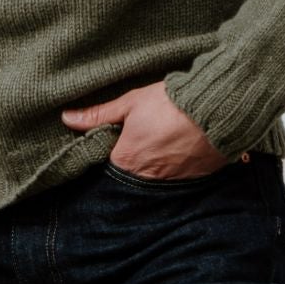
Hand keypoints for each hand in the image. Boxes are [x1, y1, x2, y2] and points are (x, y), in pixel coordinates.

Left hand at [61, 79, 237, 179]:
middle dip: (134, 157)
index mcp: (125, 159)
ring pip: (154, 175)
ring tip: (163, 139)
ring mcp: (171, 181)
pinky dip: (176, 164)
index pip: (108, 162)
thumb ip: (98, 114)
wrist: (217, 109)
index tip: (117, 136)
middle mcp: (146, 177)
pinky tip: (179, 147)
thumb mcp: (131, 102)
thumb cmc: (171, 103)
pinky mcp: (194, 179)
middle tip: (144, 136)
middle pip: (131, 172)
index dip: (111, 148)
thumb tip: (67, 118)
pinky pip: (177, 176)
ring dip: (155, 162)